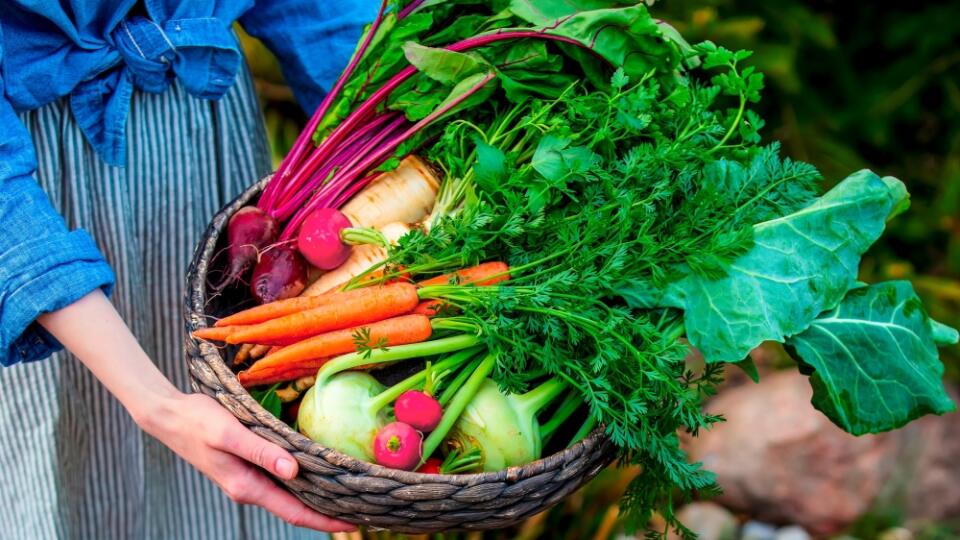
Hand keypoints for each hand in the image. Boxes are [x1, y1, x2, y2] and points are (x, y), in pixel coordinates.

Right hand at [37, 291, 355, 532]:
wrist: (170, 416)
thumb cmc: (198, 422)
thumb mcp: (230, 433)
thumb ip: (261, 451)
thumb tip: (293, 471)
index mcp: (248, 486)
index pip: (295, 512)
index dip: (325, 521)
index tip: (353, 524)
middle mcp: (251, 487)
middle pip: (297, 507)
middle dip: (329, 512)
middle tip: (365, 509)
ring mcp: (250, 478)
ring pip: (291, 493)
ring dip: (319, 496)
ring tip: (351, 493)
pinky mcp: (249, 464)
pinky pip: (283, 478)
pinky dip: (304, 479)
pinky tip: (321, 471)